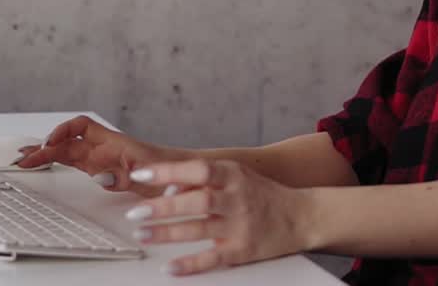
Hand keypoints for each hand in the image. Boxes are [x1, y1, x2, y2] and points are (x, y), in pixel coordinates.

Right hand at [15, 115, 185, 197]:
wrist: (188, 175)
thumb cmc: (174, 170)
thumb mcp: (153, 173)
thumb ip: (129, 175)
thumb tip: (103, 177)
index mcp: (115, 143)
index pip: (82, 127)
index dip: (63, 132)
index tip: (49, 143)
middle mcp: (105, 148)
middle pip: (68, 142)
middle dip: (44, 147)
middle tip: (22, 158)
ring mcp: (103, 158)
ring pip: (67, 152)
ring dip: (46, 155)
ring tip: (23, 160)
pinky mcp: (103, 170)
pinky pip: (75, 163)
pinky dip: (57, 163)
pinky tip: (43, 167)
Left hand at [123, 159, 313, 276]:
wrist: (301, 216)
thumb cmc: (262, 194)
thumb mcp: (237, 175)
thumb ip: (204, 178)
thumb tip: (167, 188)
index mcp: (233, 175)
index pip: (197, 169)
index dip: (168, 172)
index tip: (141, 175)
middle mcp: (237, 198)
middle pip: (196, 201)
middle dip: (162, 207)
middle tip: (135, 212)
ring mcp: (241, 225)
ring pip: (200, 228)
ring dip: (167, 232)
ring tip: (143, 234)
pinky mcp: (243, 249)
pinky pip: (213, 258)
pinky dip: (190, 264)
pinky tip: (170, 267)